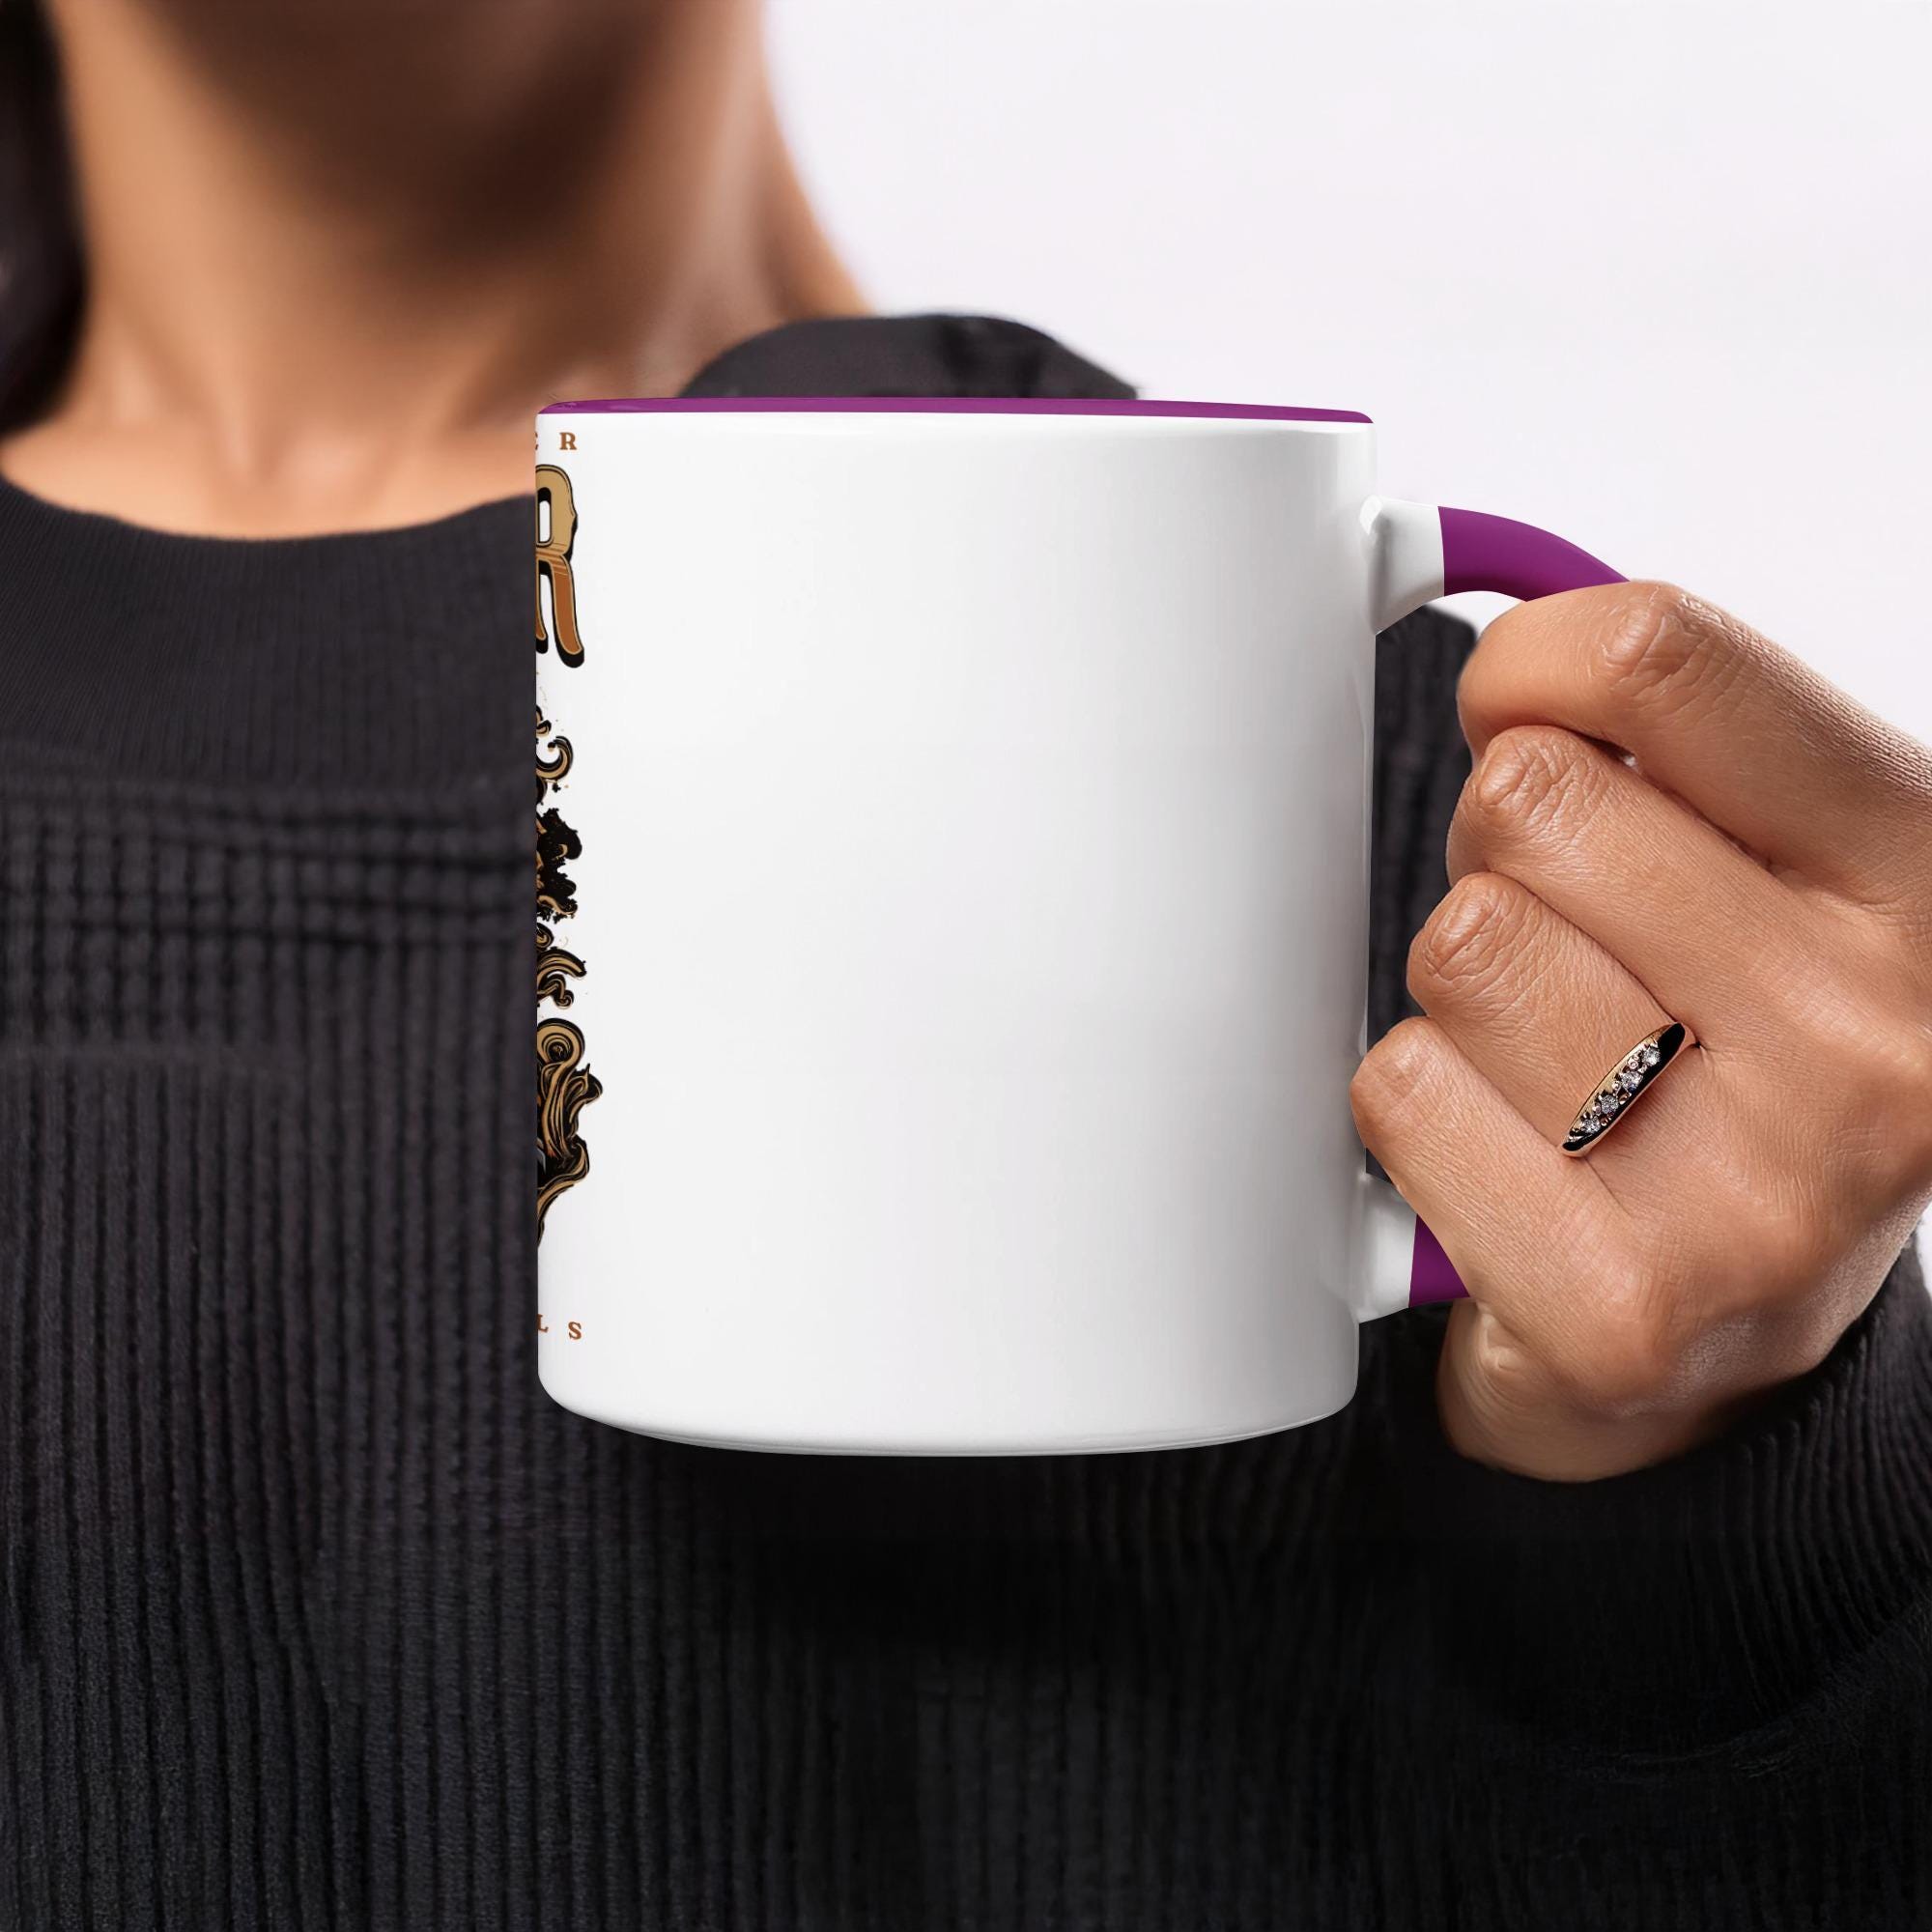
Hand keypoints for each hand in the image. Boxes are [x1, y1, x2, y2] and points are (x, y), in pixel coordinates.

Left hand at [1351, 582, 1931, 1479]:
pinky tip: (1503, 1158)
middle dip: (1501, 861)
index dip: (1533, 670)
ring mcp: (1764, 1185)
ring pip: (1459, 946)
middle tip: (1564, 950)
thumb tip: (1505, 635)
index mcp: (1915, 875)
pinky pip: (1404, 1090)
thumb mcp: (1769, 874)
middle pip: (1527, 802)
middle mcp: (1874, 1029)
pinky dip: (1416, 1110)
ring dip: (1461, 993)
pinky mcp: (1626, 1308)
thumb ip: (1672, 743)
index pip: (1659, 658)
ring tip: (1546, 1061)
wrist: (1724, 1346)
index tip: (1522, 719)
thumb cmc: (1725, 1071)